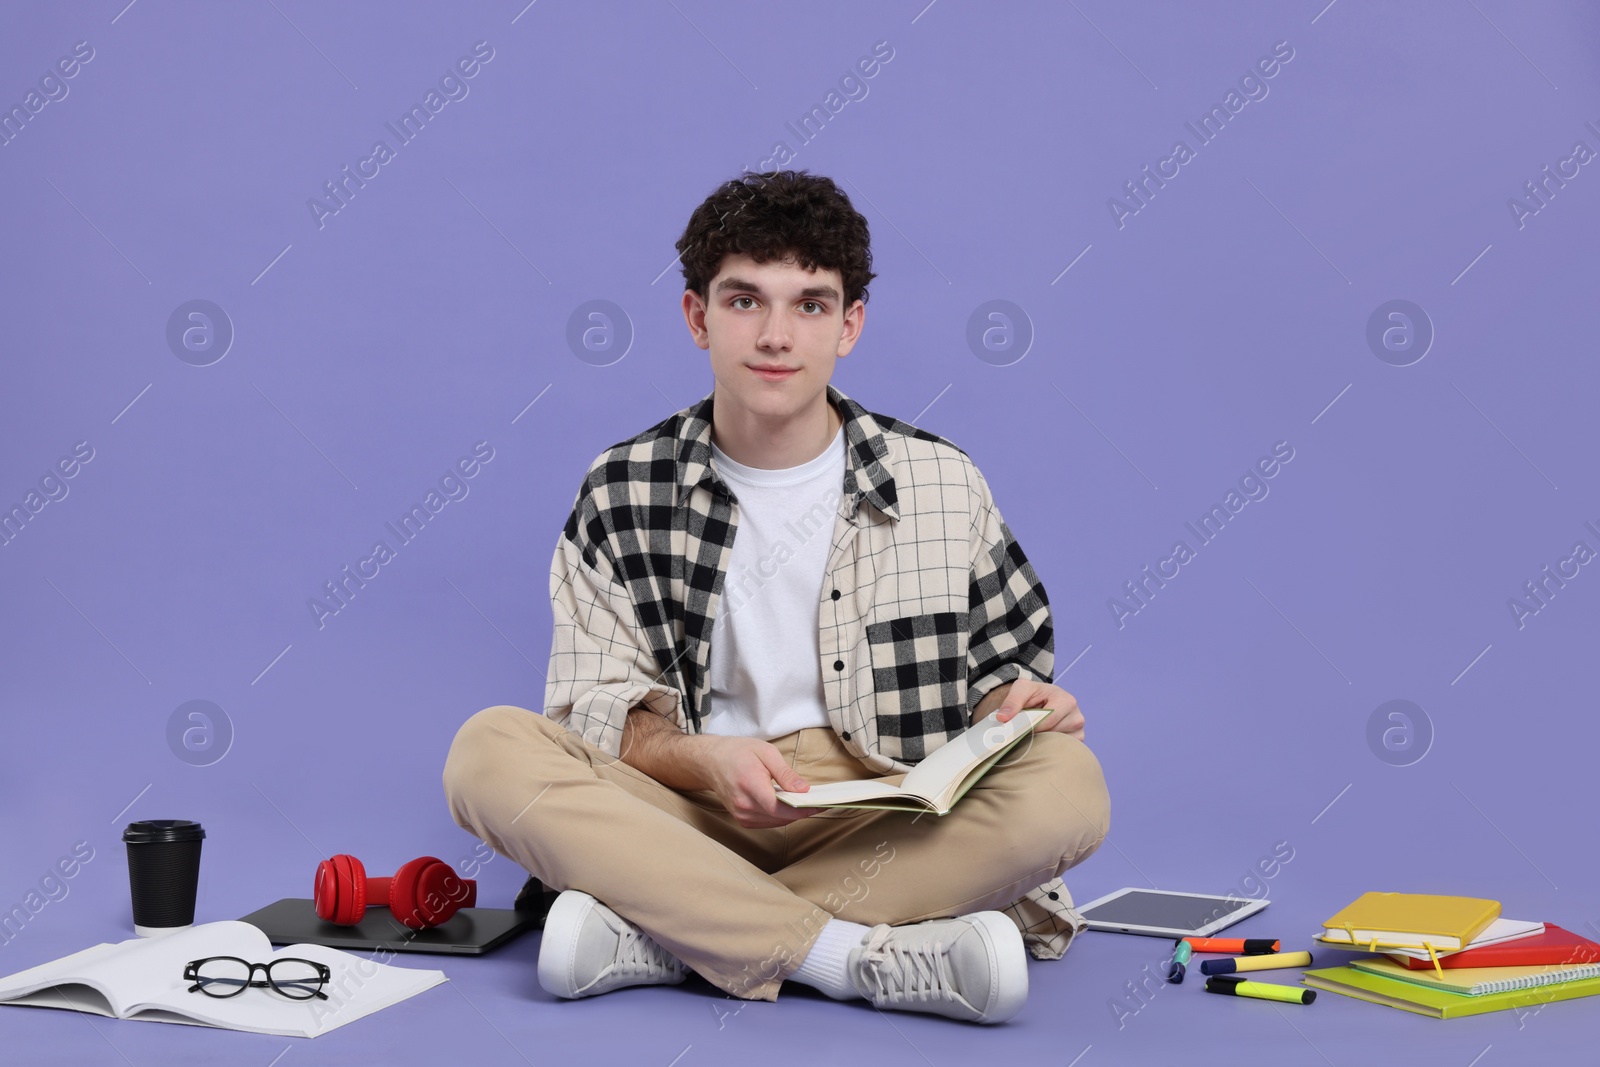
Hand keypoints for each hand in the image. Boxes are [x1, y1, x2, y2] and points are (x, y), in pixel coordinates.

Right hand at [695, 735, 818, 828]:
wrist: (710, 761)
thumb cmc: (737, 752)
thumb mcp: (765, 752)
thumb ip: (785, 773)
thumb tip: (804, 789)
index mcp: (749, 785)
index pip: (779, 808)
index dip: (802, 810)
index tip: (819, 805)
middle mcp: (744, 805)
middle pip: (780, 817)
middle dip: (802, 811)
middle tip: (820, 801)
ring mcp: (741, 815)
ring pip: (776, 822)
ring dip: (792, 814)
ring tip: (806, 802)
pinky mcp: (742, 819)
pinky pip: (768, 822)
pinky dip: (780, 815)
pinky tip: (788, 805)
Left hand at [994, 677, 1085, 740]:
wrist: (1042, 699)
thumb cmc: (1034, 694)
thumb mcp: (1022, 689)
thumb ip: (1012, 701)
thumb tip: (1003, 718)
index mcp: (1067, 701)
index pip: (1047, 722)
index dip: (1030, 727)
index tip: (1017, 728)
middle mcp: (1077, 717)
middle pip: (1051, 735)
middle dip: (1034, 735)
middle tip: (1023, 732)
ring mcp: (1079, 732)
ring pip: (1054, 745)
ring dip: (1040, 742)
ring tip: (1033, 734)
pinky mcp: (1076, 743)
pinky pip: (1060, 752)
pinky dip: (1048, 749)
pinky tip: (1041, 740)